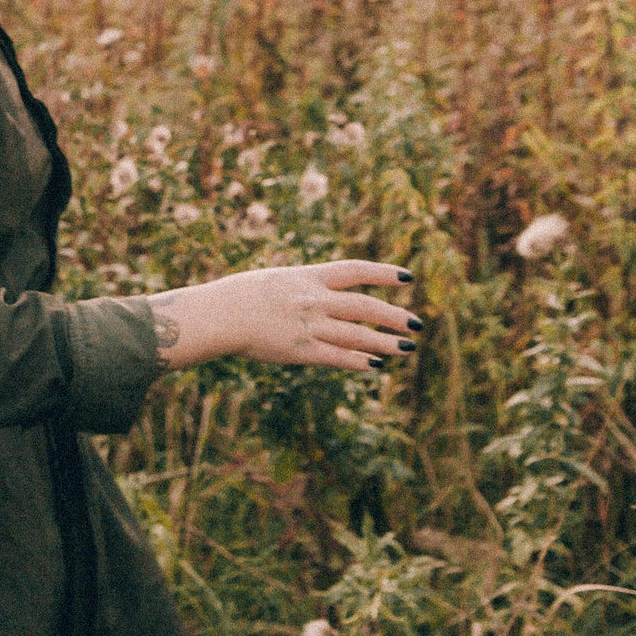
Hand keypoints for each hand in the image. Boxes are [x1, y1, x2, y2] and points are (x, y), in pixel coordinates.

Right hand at [146, 261, 418, 372]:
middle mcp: (314, 299)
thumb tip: (325, 291)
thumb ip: (305, 286)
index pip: (356, 270)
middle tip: (416, 323)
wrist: (219, 314)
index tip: (408, 278)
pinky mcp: (301, 350)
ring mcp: (309, 325)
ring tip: (407, 348)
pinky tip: (376, 365)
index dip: (384, 274)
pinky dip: (359, 361)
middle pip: (365, 305)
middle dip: (394, 314)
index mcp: (309, 276)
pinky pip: (338, 357)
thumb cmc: (242, 296)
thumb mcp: (279, 280)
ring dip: (386, 341)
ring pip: (358, 334)